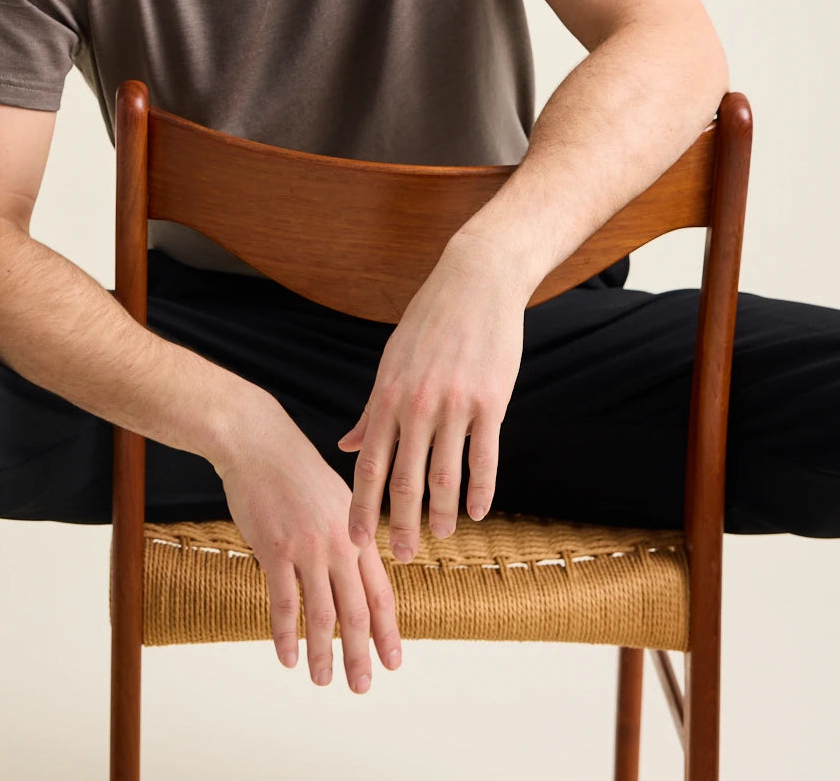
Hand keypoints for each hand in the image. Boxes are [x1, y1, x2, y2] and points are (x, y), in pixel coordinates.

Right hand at [213, 398, 402, 693]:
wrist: (259, 443)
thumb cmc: (294, 469)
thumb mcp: (336, 497)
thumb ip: (349, 535)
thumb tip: (357, 569)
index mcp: (356, 531)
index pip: (380, 590)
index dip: (388, 629)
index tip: (393, 661)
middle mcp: (339, 542)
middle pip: (356, 610)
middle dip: (361, 653)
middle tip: (362, 685)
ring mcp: (308, 547)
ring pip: (321, 613)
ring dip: (323, 652)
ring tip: (324, 680)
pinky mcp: (276, 549)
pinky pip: (284, 602)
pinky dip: (286, 634)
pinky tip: (287, 657)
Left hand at [337, 230, 528, 559]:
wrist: (475, 282)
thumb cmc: (429, 322)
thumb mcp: (391, 361)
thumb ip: (372, 409)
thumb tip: (348, 445)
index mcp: (388, 395)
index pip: (369, 464)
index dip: (362, 506)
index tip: (356, 540)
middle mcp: (417, 404)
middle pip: (404, 478)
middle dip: (399, 523)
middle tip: (400, 557)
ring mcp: (455, 404)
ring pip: (445, 474)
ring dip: (441, 514)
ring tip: (440, 538)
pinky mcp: (491, 401)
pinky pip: (485, 456)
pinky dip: (481, 489)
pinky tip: (479, 512)